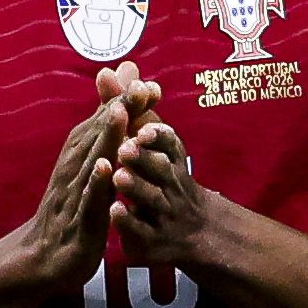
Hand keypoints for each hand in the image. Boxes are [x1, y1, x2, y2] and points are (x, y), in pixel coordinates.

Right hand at [5, 65, 165, 294]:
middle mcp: (75, 168)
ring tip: (121, 111)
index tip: (147, 81)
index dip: (126, 101)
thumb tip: (117, 102)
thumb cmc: (69, 212)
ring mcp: (74, 193)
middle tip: (140, 84)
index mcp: (81, 155)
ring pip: (92, 159)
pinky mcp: (77, 220)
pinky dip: (95, 181)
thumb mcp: (88, 172)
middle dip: (120, 107)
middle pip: (98, 132)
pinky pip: (86, 198)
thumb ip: (103, 137)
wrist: (41, 258)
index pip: (104, 122)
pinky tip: (105, 167)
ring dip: (106, 135)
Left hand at [102, 91, 209, 269]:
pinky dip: (129, 223)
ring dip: (137, 188)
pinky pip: (142, 233)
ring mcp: (165, 214)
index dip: (158, 135)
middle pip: (162, 171)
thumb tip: (121, 67)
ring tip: (118, 177)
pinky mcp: (154, 241)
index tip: (143, 124)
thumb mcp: (152, 144)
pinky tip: (114, 214)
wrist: (194, 233)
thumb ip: (134, 107)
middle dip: (144, 158)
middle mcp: (173, 186)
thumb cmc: (165, 180)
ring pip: (152, 201)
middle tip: (125, 147)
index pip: (170, 144)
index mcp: (172, 162)